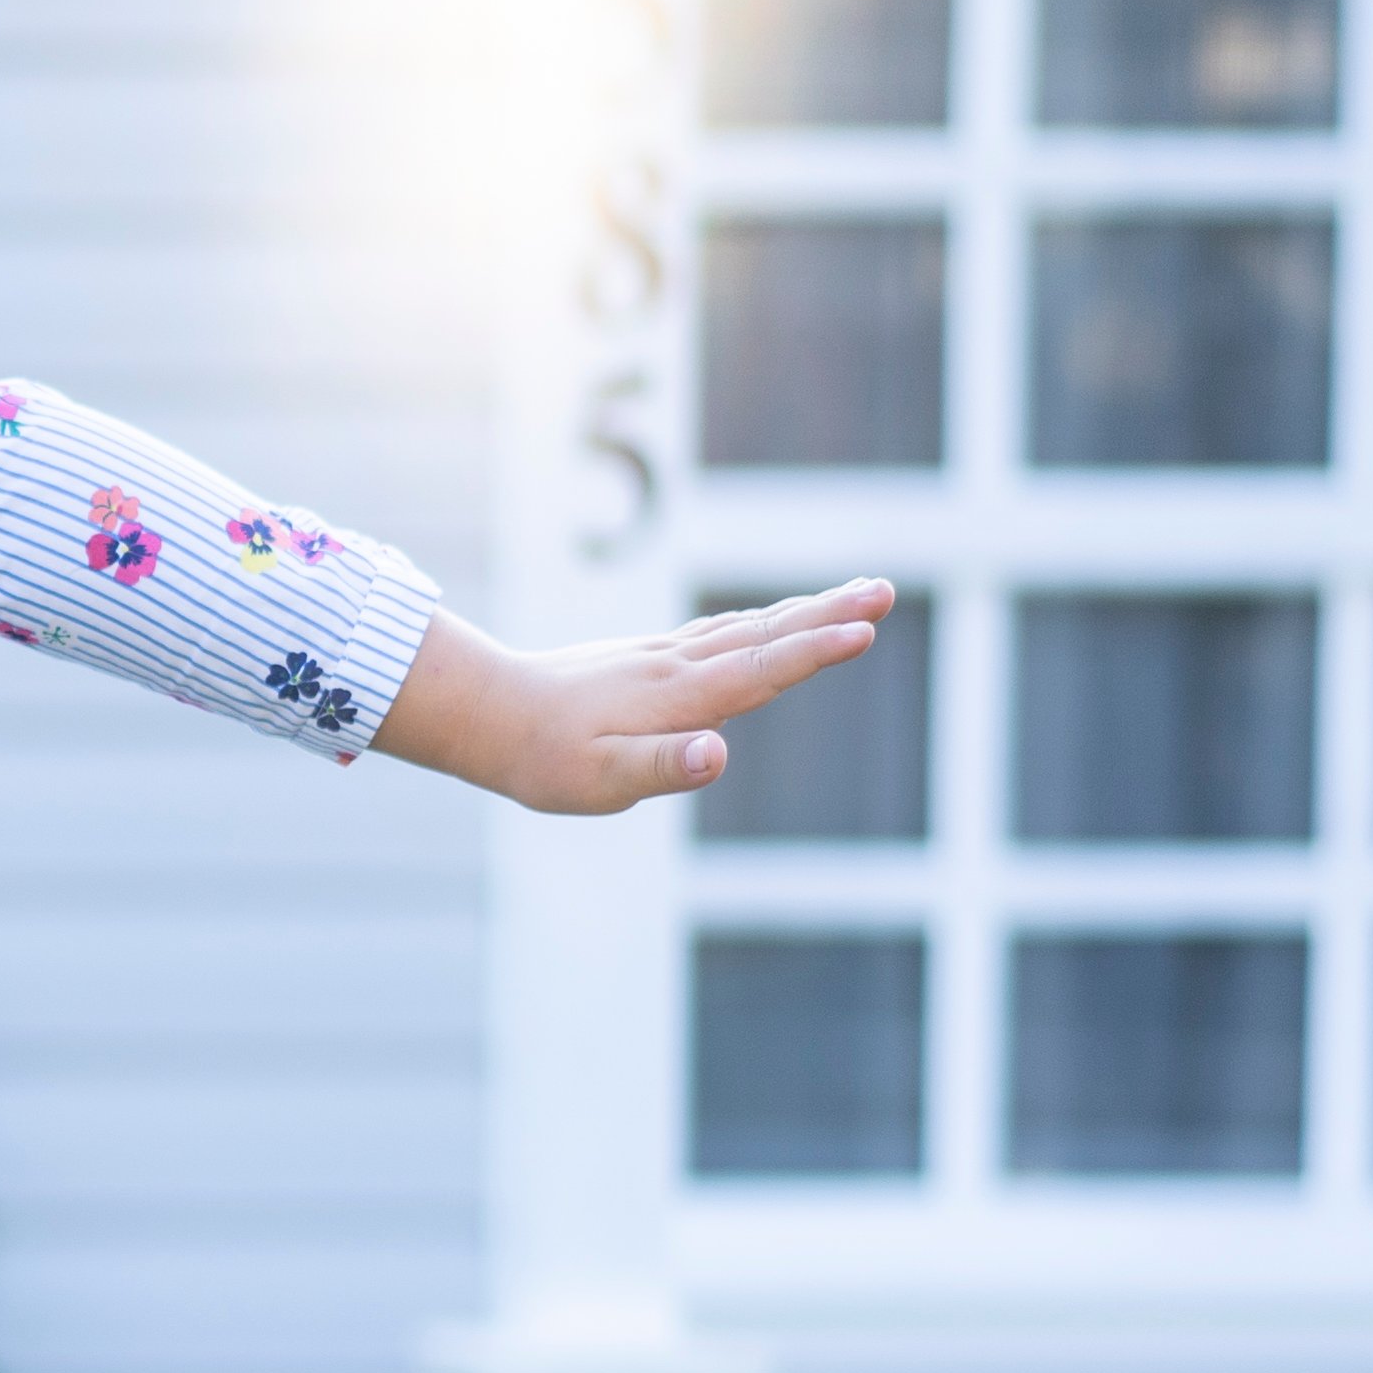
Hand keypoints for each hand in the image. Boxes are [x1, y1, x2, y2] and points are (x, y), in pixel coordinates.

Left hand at [373, 580, 895, 818]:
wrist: (485, 714)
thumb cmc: (541, 760)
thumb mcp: (599, 782)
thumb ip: (662, 768)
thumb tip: (718, 754)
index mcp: (677, 699)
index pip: (759, 671)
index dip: (814, 651)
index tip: (866, 628)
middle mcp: (676, 667)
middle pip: (765, 636)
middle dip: (829, 615)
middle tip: (887, 590)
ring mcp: (662, 657)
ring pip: (747, 628)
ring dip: (804, 611)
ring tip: (857, 594)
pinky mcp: (647, 658)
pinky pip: (719, 633)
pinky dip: (760, 622)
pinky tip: (772, 619)